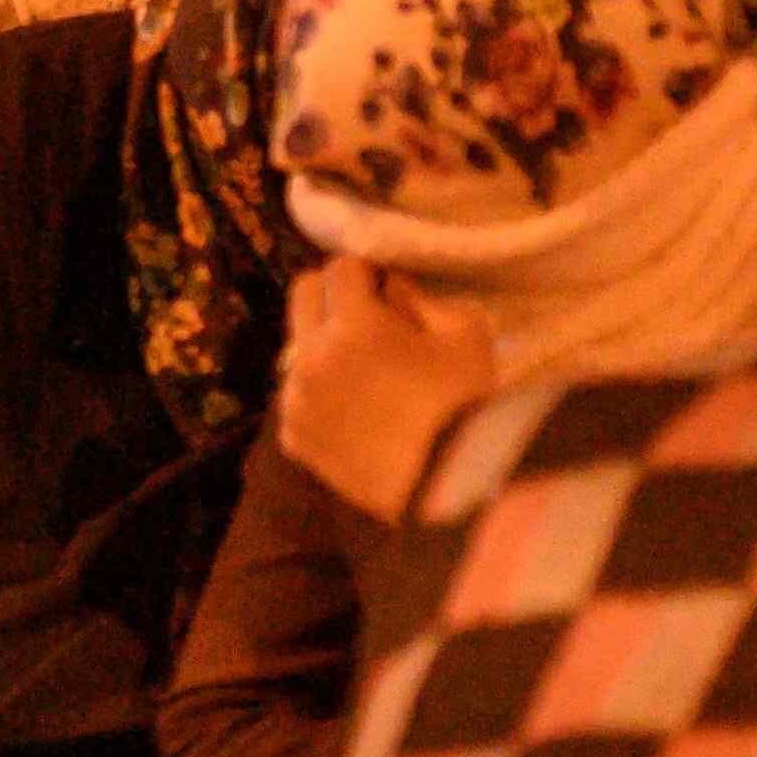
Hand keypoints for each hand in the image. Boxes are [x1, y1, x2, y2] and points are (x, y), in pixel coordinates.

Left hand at [275, 259, 506, 517]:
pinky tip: (356, 411)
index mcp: (352, 325)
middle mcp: (310, 357)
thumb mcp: (465, 335)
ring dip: (324, 346)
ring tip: (365, 372)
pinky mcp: (292, 437)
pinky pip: (296, 395)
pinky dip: (320, 393)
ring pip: (296, 348)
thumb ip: (421, 297)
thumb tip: (389, 285)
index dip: (366, 271)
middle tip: (367, 316)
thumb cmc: (465, 405)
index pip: (339, 267)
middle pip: (302, 295)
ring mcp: (295, 400)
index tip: (386, 287)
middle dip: (332, 295)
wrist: (445, 488)